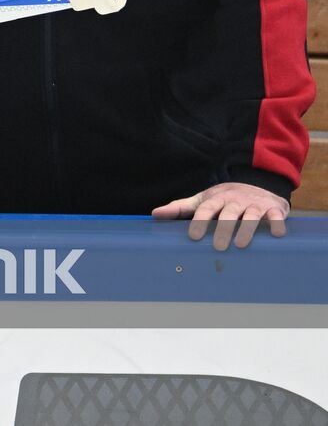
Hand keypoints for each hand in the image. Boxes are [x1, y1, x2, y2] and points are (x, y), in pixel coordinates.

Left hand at [151, 182, 288, 249]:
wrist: (258, 184)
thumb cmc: (224, 199)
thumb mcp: (202, 199)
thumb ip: (180, 208)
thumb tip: (154, 214)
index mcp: (216, 199)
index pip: (206, 209)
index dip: (199, 221)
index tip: (193, 236)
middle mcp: (235, 201)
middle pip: (228, 213)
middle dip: (223, 228)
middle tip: (218, 247)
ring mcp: (255, 204)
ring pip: (251, 216)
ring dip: (247, 229)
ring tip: (240, 245)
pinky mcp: (274, 209)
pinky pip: (276, 216)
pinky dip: (277, 224)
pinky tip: (276, 234)